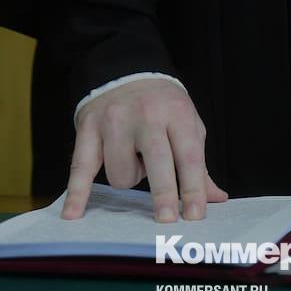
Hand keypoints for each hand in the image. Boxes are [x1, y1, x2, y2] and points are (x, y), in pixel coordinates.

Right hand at [61, 78, 227, 221]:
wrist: (125, 71)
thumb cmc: (163, 106)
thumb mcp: (188, 125)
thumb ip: (199, 164)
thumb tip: (216, 198)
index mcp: (177, 115)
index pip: (189, 157)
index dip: (193, 188)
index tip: (196, 215)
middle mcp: (147, 116)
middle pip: (157, 162)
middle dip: (163, 194)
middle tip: (168, 219)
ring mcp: (115, 122)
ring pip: (121, 172)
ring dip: (129, 178)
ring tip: (134, 159)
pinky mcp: (88, 129)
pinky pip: (81, 167)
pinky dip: (78, 192)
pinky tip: (74, 214)